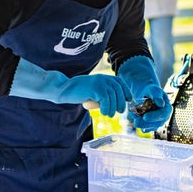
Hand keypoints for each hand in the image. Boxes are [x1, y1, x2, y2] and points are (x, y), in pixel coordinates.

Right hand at [10, 58, 128, 116]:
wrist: (64, 88)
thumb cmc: (78, 91)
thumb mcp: (93, 89)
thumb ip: (103, 92)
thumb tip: (116, 102)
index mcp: (104, 77)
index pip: (120, 82)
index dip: (126, 91)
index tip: (129, 99)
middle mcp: (104, 78)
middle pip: (119, 90)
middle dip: (121, 102)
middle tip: (121, 111)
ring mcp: (100, 82)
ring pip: (113, 97)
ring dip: (113, 107)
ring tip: (110, 114)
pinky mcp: (96, 89)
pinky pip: (106, 100)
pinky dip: (107, 108)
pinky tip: (104, 113)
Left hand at [131, 84, 172, 132]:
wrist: (146, 94)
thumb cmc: (151, 91)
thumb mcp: (154, 91)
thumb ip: (157, 97)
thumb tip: (161, 104)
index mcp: (167, 109)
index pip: (163, 115)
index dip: (154, 116)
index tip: (145, 117)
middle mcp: (164, 118)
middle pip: (156, 124)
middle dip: (145, 123)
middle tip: (135, 121)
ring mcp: (157, 123)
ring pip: (149, 127)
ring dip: (139, 122)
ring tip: (132, 113)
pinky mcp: (150, 126)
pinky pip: (144, 128)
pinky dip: (138, 123)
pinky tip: (134, 115)